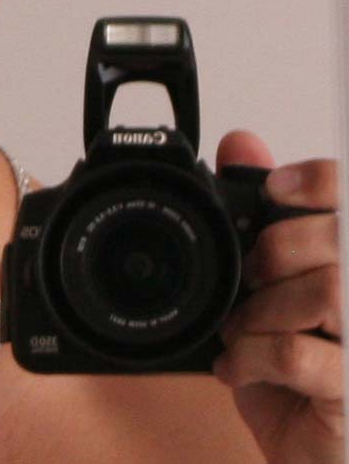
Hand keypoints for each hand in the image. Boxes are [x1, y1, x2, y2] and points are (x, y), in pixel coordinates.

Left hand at [213, 130, 342, 462]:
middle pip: (339, 240)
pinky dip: (252, 353)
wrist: (315, 454)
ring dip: (264, 307)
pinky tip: (238, 365)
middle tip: (248, 282)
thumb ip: (266, 216)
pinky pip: (299, 353)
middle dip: (275, 252)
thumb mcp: (275, 286)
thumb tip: (243, 144)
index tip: (275, 189)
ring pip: (329, 292)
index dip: (323, 180)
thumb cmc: (301, 366)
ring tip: (240, 329)